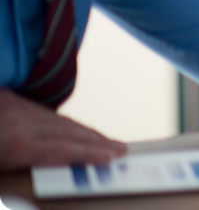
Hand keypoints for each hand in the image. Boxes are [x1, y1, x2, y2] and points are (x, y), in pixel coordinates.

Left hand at [0, 88, 126, 170]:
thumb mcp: (0, 167)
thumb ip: (27, 162)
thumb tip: (58, 159)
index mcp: (15, 145)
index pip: (62, 150)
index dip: (90, 153)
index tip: (111, 156)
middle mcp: (20, 122)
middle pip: (67, 131)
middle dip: (97, 140)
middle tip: (120, 146)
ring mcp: (14, 107)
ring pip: (57, 118)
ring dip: (82, 130)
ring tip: (102, 139)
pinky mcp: (7, 98)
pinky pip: (39, 109)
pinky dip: (58, 120)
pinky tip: (68, 126)